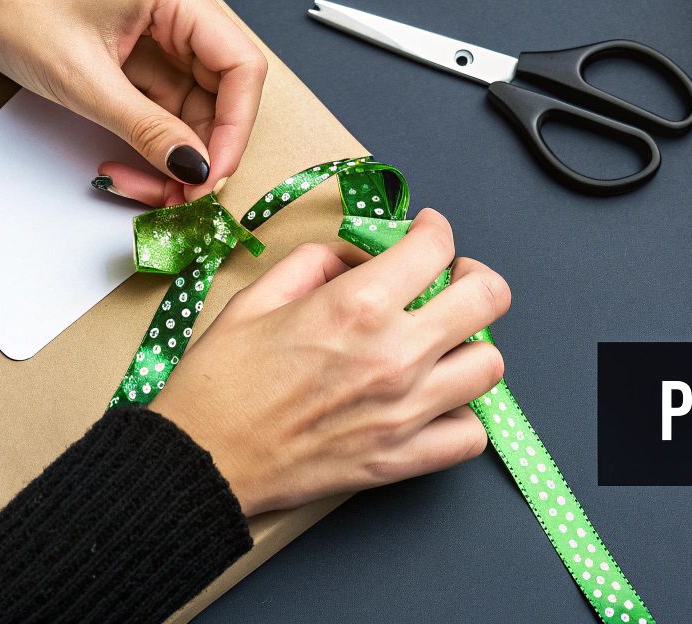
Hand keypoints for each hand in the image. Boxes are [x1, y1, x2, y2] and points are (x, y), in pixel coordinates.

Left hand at [0, 0, 265, 200]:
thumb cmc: (8, 4)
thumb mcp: (83, 78)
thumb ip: (147, 127)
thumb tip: (194, 169)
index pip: (241, 67)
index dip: (235, 127)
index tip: (210, 175)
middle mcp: (175, 13)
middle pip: (219, 95)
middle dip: (199, 152)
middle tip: (177, 200)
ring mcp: (152, 38)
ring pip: (188, 111)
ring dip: (171, 156)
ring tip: (141, 189)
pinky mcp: (128, 61)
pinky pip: (157, 111)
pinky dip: (147, 145)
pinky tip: (123, 168)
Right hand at [150, 210, 509, 515]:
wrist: (201, 461)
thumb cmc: (220, 382)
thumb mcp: (258, 296)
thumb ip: (316, 261)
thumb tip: (355, 255)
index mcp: (358, 305)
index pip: (436, 246)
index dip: (435, 229)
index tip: (426, 233)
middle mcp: (395, 354)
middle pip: (488, 298)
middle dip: (472, 277)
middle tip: (448, 281)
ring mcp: (406, 411)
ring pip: (489, 366)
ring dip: (470, 346)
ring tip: (442, 345)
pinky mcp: (402, 460)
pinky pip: (471, 435)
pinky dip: (462, 416)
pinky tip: (435, 402)